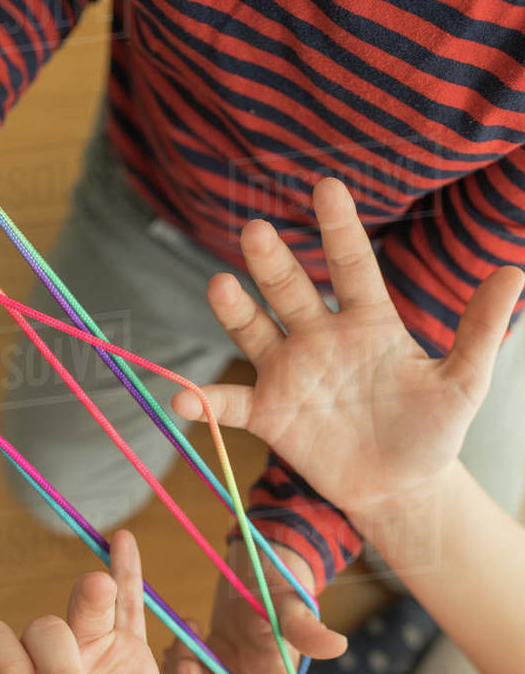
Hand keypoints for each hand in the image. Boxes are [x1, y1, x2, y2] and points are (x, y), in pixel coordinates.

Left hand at [0, 531, 193, 673]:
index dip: (4, 663)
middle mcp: (41, 665)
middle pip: (41, 630)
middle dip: (59, 670)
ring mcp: (89, 656)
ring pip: (82, 610)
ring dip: (88, 597)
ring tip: (95, 590)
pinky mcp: (130, 657)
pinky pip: (129, 606)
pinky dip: (127, 572)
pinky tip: (122, 542)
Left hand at [163, 541, 345, 673]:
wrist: (258, 560)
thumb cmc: (279, 577)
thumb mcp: (288, 597)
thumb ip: (306, 625)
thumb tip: (339, 647)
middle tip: (184, 654)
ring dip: (179, 672)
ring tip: (185, 633)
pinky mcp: (208, 663)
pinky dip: (172, 661)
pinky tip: (179, 635)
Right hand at [172, 178, 524, 521]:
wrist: (400, 486)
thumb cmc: (433, 430)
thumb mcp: (464, 383)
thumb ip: (479, 331)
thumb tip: (513, 271)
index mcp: (369, 321)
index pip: (351, 264)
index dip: (338, 228)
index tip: (326, 186)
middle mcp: (321, 337)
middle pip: (291, 290)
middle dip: (273, 261)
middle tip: (257, 230)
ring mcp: (290, 373)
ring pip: (255, 332)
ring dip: (236, 311)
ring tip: (219, 285)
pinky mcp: (270, 414)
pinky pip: (231, 404)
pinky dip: (205, 402)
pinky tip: (183, 399)